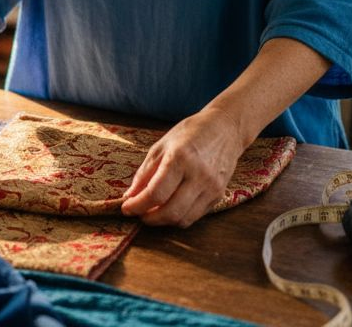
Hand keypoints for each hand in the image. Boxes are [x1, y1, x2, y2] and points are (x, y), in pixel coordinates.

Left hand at [119, 107, 245, 226]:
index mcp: (180, 158)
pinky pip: (195, 216)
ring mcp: (212, 187)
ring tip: (152, 212)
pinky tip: (169, 207)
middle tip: (138, 213)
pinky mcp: (219, 195)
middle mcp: (199, 175)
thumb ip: (144, 173)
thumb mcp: (161, 146)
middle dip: (149, 218)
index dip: (137, 205)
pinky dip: (179, 217)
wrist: (225, 129)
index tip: (126, 208)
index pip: (156, 193)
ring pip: (183, 219)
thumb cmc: (190, 133)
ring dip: (164, 221)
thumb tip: (130, 196)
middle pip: (171, 212)